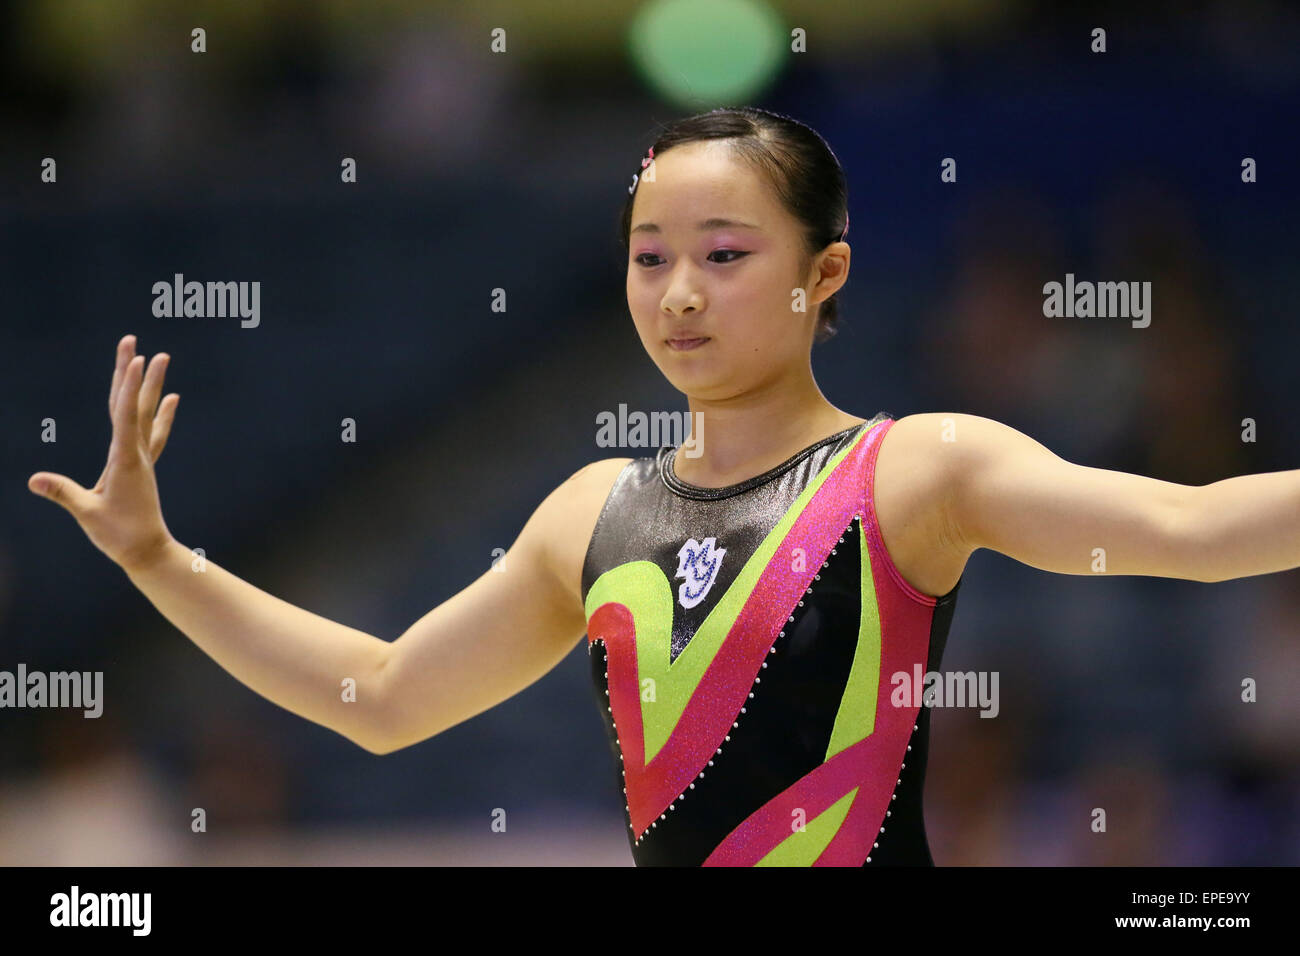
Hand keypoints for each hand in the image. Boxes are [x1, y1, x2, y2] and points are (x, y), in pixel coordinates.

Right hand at [29, 334, 181, 571]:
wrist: (148, 552)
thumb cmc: (118, 535)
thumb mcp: (87, 514)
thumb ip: (64, 493)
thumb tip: (34, 479)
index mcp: (125, 460)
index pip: (124, 415)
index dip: (128, 385)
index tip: (134, 358)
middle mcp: (137, 453)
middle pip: (134, 404)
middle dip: (133, 372)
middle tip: (133, 340)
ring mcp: (143, 458)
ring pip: (144, 413)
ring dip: (149, 385)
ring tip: (158, 356)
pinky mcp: (143, 466)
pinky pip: (154, 434)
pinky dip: (161, 414)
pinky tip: (172, 398)